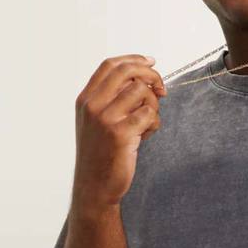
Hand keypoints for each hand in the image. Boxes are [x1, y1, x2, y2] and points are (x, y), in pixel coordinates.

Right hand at [72, 54, 166, 215]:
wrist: (94, 187)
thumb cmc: (100, 155)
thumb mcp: (96, 123)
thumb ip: (111, 100)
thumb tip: (142, 80)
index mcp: (85, 99)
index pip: (110, 65)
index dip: (133, 60)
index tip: (150, 63)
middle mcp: (92, 105)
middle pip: (127, 72)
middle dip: (151, 76)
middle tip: (162, 89)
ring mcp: (105, 118)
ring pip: (141, 92)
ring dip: (153, 106)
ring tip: (147, 123)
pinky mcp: (120, 133)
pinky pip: (149, 114)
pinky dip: (154, 123)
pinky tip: (146, 135)